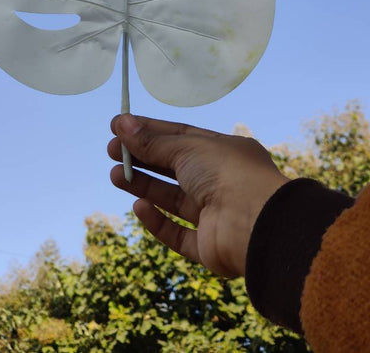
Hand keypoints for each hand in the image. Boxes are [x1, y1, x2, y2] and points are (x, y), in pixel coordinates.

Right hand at [108, 113, 289, 277]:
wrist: (257, 223)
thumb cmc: (227, 173)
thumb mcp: (187, 148)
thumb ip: (153, 142)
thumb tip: (122, 124)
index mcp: (224, 152)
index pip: (181, 137)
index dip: (149, 131)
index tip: (119, 126)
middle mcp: (221, 181)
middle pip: (174, 168)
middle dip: (143, 158)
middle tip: (112, 151)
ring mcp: (216, 214)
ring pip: (173, 199)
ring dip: (144, 186)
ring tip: (114, 176)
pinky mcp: (209, 245)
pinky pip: (178, 233)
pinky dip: (158, 221)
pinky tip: (138, 207)